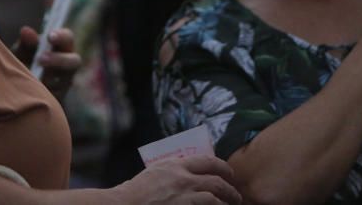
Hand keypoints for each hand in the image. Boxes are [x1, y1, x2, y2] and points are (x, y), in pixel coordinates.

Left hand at [11, 26, 80, 100]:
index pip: (67, 38)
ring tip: (35, 78)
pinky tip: (33, 92)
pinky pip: (57, 98)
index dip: (62, 36)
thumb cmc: (21, 64)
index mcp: (59, 48)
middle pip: (75, 61)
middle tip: (41, 59)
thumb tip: (26, 30)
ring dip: (51, 79)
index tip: (50, 36)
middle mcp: (67, 65)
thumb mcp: (20, 53)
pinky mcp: (59, 100)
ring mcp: (65, 84)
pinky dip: (45, 94)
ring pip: (67, 82)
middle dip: (60, 59)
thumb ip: (25, 43)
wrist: (17, 92)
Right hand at [113, 155, 241, 204]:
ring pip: (216, 198)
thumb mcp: (156, 172)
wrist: (125, 204)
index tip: (229, 173)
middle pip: (216, 180)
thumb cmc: (136, 191)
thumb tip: (191, 174)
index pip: (208, 161)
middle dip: (230, 188)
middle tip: (236, 195)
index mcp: (176, 165)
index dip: (223, 167)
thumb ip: (174, 171)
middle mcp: (184, 179)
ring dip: (227, 202)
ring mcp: (185, 196)